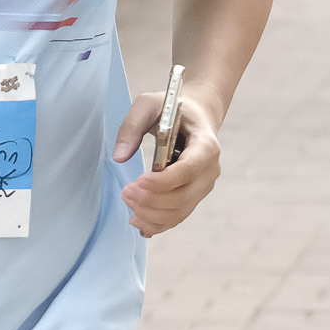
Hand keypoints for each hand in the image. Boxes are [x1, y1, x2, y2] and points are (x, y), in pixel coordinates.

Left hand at [111, 92, 222, 237]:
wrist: (195, 116)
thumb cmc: (172, 111)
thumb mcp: (148, 105)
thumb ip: (131, 126)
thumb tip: (119, 156)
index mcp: (205, 144)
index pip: (188, 170)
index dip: (163, 181)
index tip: (139, 180)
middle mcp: (209, 169)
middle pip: (183, 197)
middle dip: (150, 200)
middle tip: (126, 191)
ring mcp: (203, 186)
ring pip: (179, 212)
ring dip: (150, 214)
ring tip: (128, 200)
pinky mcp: (194, 196)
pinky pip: (177, 217)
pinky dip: (156, 224)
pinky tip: (137, 220)